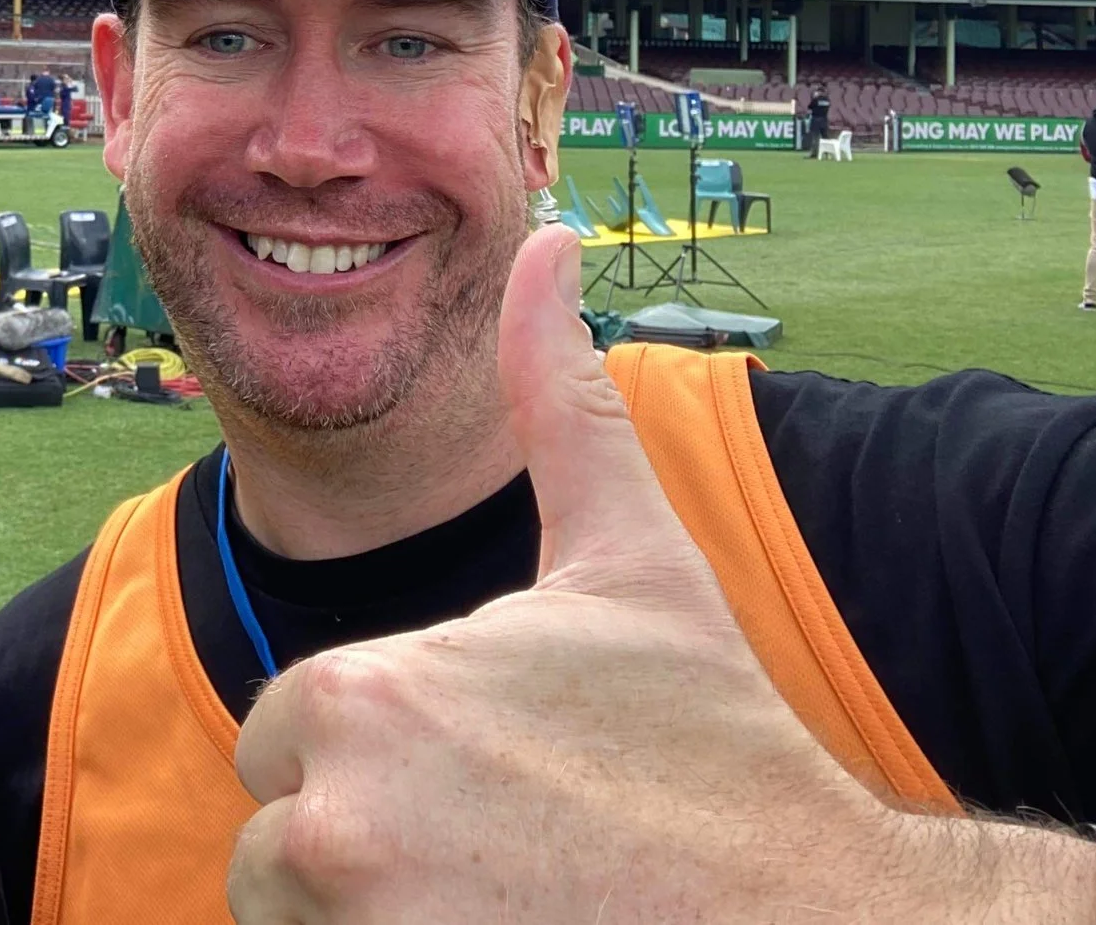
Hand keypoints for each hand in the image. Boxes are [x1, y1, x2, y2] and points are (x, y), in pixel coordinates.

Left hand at [226, 228, 1095, 923]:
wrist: (814, 920)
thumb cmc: (715, 745)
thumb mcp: (633, 561)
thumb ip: (559, 399)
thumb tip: (549, 239)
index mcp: (362, 696)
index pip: (292, 735)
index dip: (382, 752)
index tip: (496, 773)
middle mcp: (332, 821)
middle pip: (281, 842)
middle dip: (369, 844)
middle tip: (506, 848)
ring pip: (299, 921)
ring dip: (375, 917)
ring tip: (504, 897)